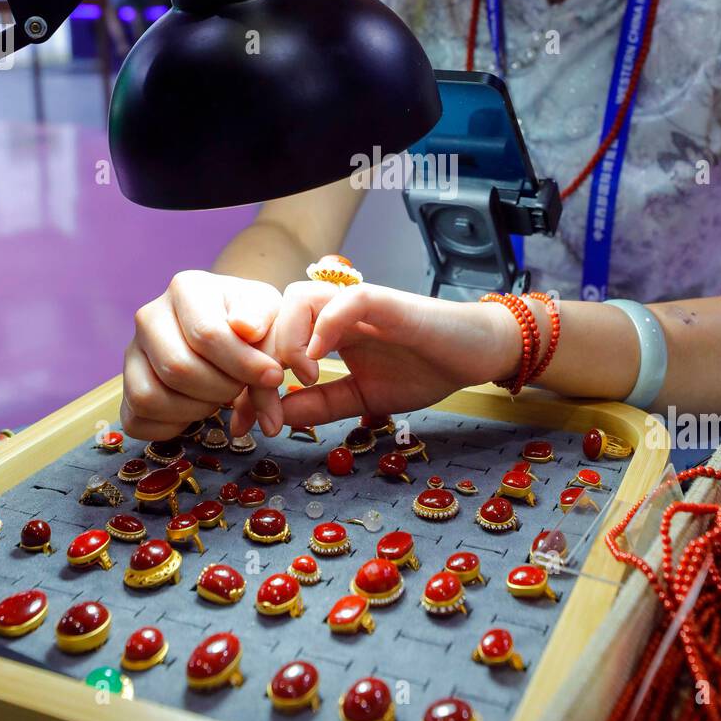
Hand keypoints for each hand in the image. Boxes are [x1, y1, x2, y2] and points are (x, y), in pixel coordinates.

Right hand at [121, 270, 284, 440]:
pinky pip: (135, 420)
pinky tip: (196, 412)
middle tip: (242, 386)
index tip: (273, 376)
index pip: (207, 334)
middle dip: (222, 388)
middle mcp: (149, 316)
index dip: (244, 364)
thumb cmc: (251, 319)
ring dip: (195, 410)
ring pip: (150, 397)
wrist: (229, 325)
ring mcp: (132, 352)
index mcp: (185, 288)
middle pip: (178, 369)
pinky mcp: (126, 386)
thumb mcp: (269, 310)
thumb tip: (247, 330)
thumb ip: (264, 323)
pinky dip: (170, 427)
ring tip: (219, 397)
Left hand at [266, 280, 521, 431]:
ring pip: (298, 298)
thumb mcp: (363, 397)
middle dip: (259, 364)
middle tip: (264, 411)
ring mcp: (358, 303)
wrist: (474, 356)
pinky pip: (345, 300)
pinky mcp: (386, 301)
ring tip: (298, 380)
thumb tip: (278, 418)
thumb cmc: (424, 370)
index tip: (246, 422)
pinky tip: (318, 362)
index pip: (269, 342)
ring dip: (287, 339)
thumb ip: (322, 404)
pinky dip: (324, 327)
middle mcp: (334, 311)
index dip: (250, 379)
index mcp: (325, 331)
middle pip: (272, 316)